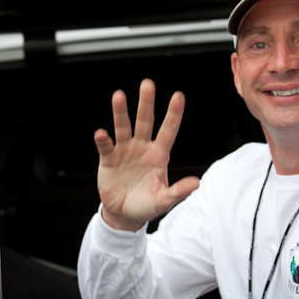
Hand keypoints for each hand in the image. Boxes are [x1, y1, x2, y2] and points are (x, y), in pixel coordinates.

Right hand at [94, 79, 199, 230]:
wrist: (124, 214)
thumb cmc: (147, 205)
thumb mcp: (164, 200)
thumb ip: (179, 191)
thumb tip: (197, 183)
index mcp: (159, 154)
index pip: (168, 130)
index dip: (173, 114)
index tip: (178, 96)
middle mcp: (142, 147)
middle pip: (145, 121)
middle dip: (146, 103)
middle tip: (148, 84)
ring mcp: (125, 151)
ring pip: (123, 127)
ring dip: (120, 112)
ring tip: (118, 96)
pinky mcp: (109, 159)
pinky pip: (106, 146)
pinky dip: (103, 140)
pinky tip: (101, 133)